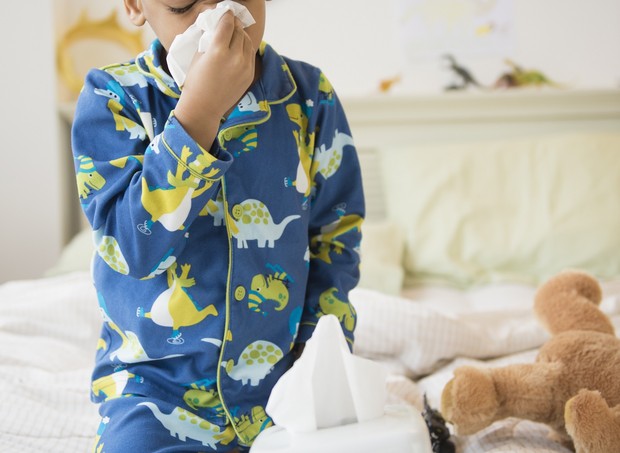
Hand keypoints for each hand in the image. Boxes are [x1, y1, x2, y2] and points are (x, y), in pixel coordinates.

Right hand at [174, 11, 255, 149]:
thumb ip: (210, 40)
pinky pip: (250, 54)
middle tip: (230, 23)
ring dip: (241, 35)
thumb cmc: (196, 81)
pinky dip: (245, 48)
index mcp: (218, 51)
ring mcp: (244, 67)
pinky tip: (239, 47)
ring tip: (235, 34)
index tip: (226, 13)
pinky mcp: (249, 74)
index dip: (226, 16)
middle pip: (239, 31)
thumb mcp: (198, 56)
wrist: (204, 107)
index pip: (227, 24)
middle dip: (234, 25)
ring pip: (247, 41)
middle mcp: (234, 58)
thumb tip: (217, 27)